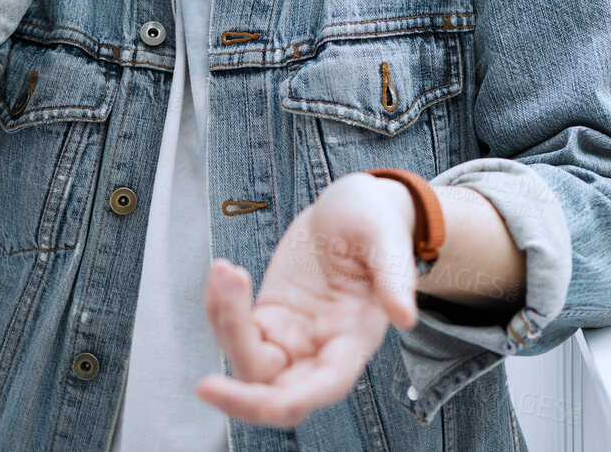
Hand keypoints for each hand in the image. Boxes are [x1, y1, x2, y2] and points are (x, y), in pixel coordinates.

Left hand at [196, 173, 418, 428]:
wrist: (350, 207)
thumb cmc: (376, 221)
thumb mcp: (387, 238)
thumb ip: (396, 276)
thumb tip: (406, 317)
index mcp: (355, 337)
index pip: (326, 385)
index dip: (294, 401)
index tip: (263, 403)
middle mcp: (321, 347)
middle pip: (275, 393)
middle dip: (239, 394)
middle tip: (205, 382)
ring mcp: (290, 335)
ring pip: (246, 361)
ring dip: (225, 323)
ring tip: (226, 270)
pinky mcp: (267, 317)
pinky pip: (232, 328)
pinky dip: (217, 306)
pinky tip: (222, 271)